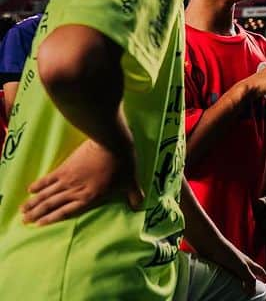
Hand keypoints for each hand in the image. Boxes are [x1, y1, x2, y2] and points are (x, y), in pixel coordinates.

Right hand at [22, 137, 143, 224]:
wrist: (111, 143)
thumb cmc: (122, 163)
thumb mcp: (130, 181)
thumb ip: (133, 195)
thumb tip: (139, 206)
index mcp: (89, 197)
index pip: (67, 212)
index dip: (52, 219)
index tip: (38, 225)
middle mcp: (75, 191)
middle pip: (52, 205)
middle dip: (37, 213)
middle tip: (24, 220)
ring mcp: (68, 179)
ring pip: (46, 194)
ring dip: (33, 203)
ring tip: (22, 210)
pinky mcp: (65, 167)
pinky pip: (48, 178)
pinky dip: (38, 184)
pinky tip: (30, 190)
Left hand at [212, 242, 265, 296]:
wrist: (209, 244)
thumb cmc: (226, 252)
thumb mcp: (240, 266)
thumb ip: (248, 278)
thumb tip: (252, 293)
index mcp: (247, 263)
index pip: (259, 270)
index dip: (265, 276)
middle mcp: (240, 263)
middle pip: (250, 273)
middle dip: (255, 280)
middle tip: (257, 288)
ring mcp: (231, 264)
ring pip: (239, 274)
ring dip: (241, 281)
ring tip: (241, 290)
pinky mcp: (221, 266)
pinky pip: (229, 275)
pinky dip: (230, 281)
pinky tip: (226, 285)